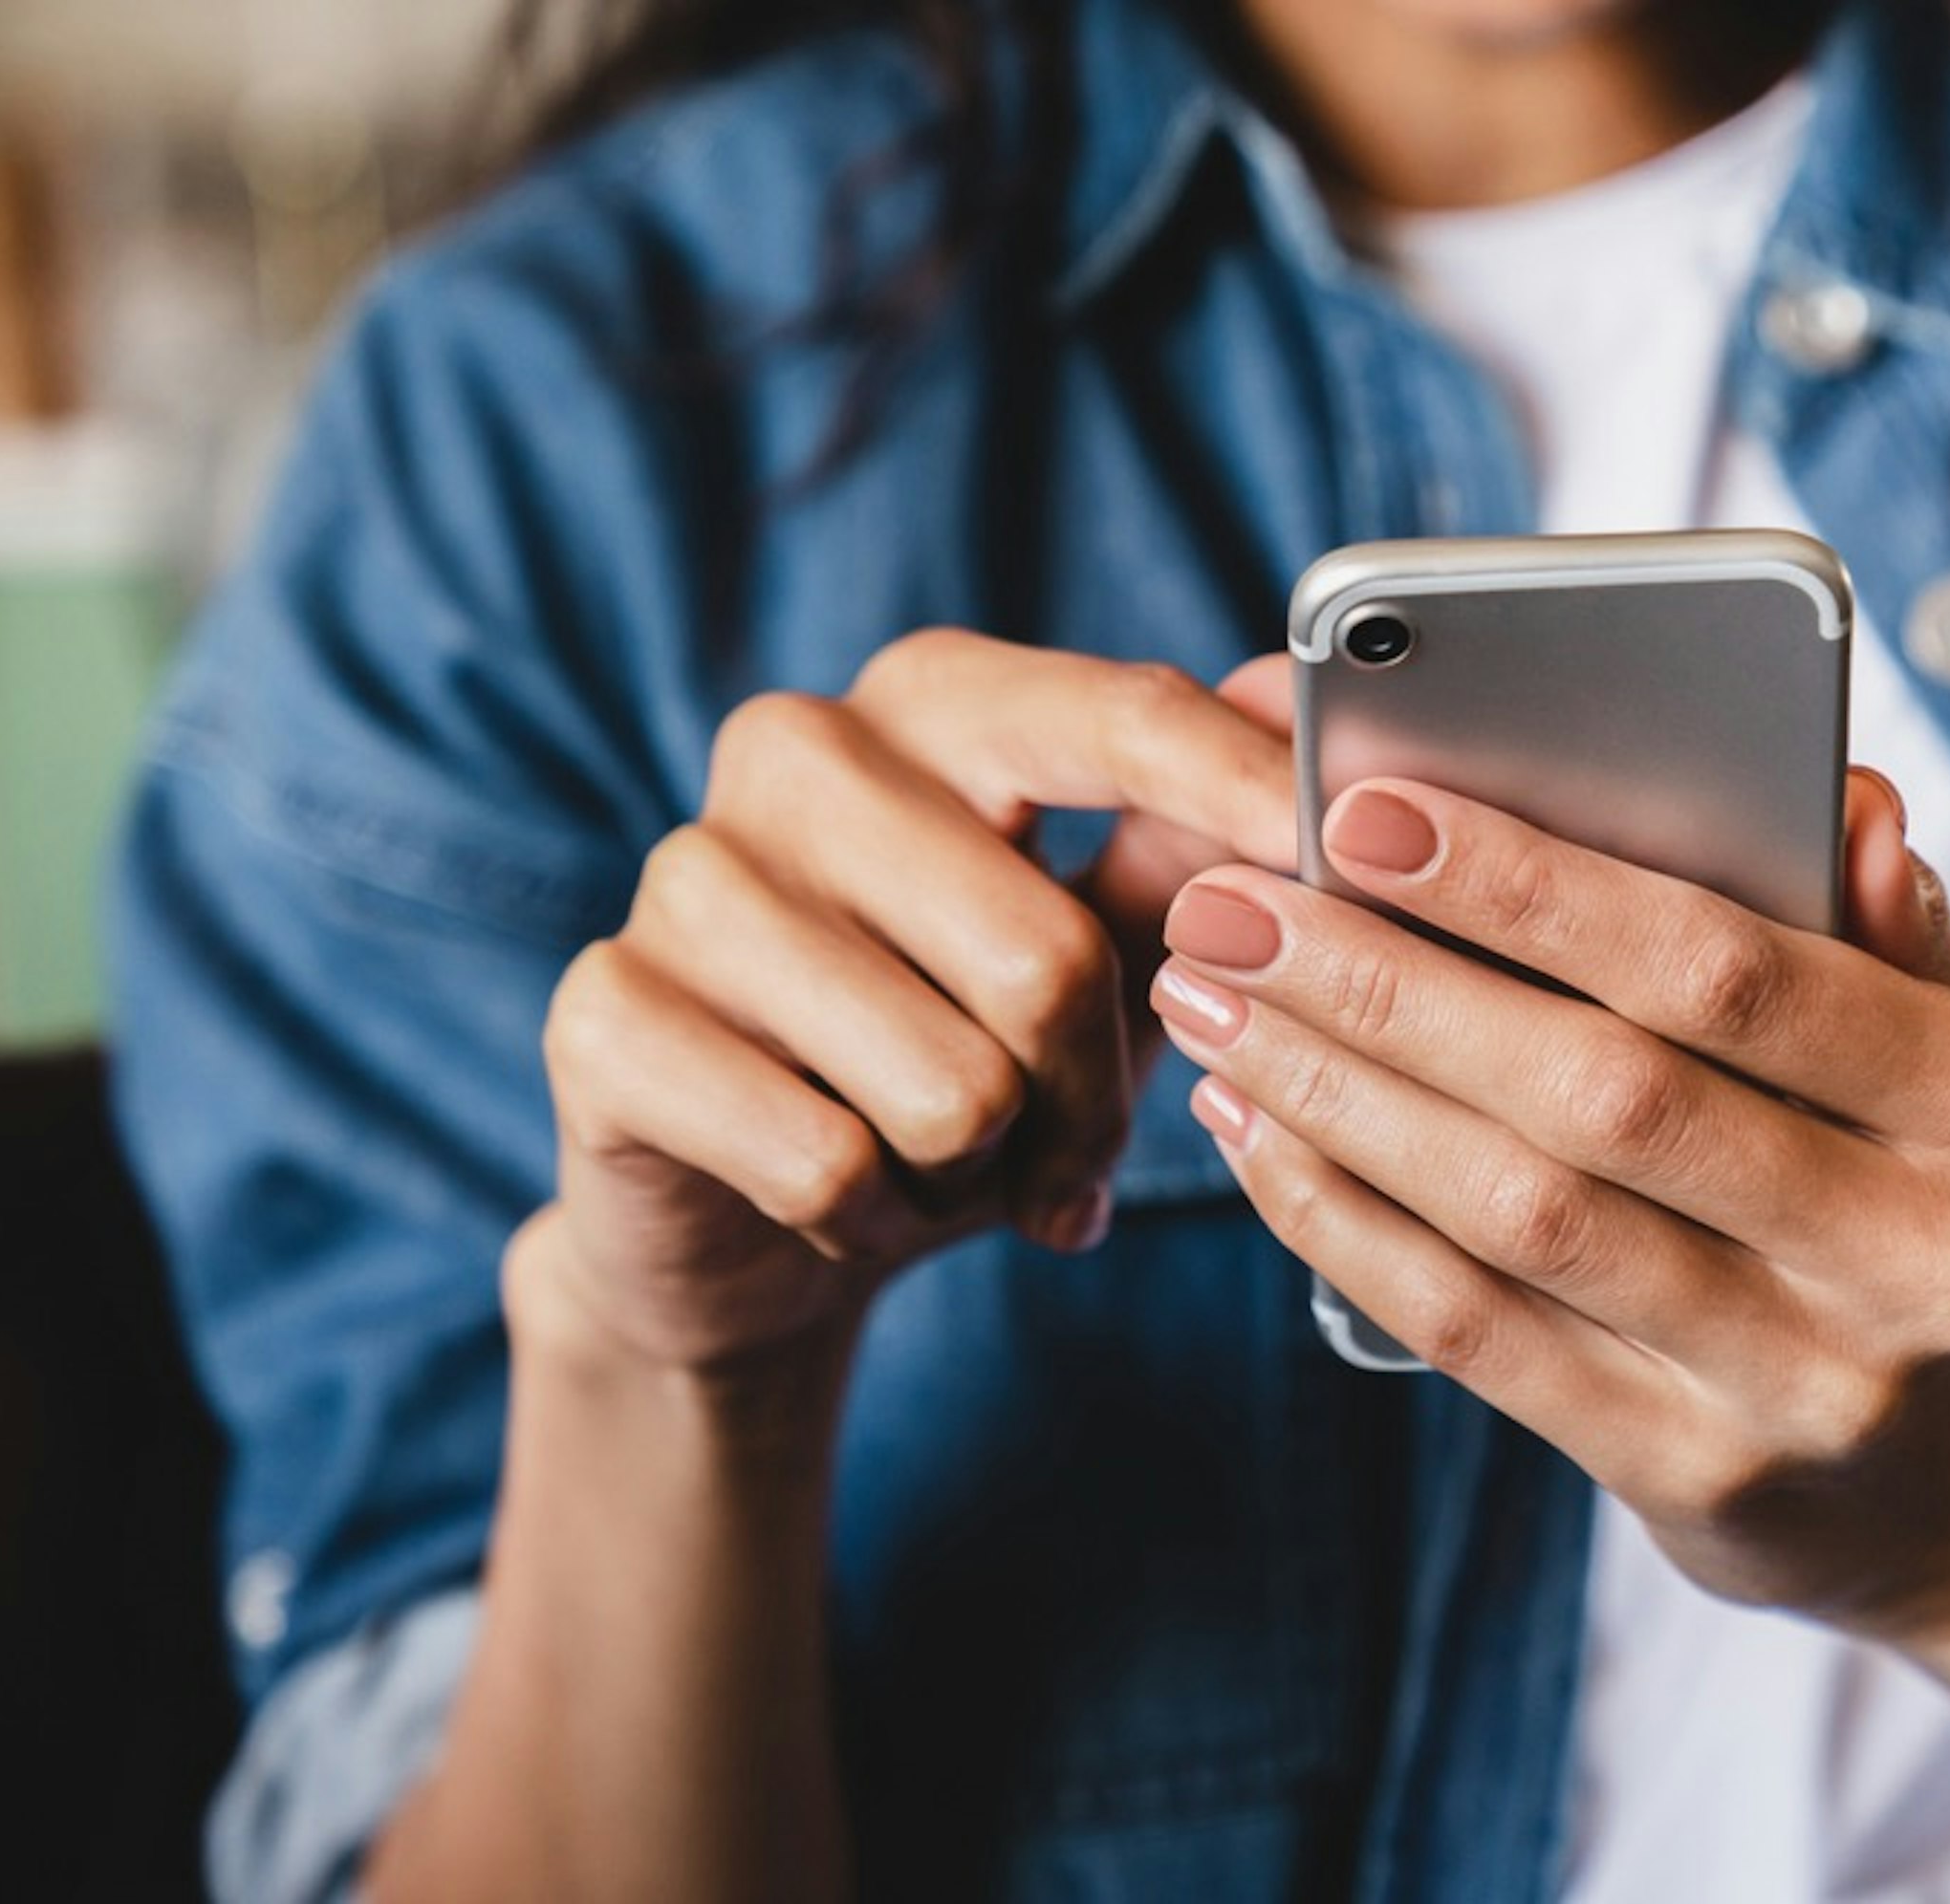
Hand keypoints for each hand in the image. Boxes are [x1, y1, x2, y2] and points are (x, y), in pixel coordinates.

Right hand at [525, 637, 1297, 1380]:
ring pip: (947, 1083)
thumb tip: (1290, 712)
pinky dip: (870, 1219)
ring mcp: (684, 876)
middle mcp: (796, 751)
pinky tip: (845, 1198)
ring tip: (942, 1162)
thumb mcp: (1095, 953)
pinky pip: (826, 1163)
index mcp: (932, 701)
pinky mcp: (604, 1016)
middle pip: (1049, 956)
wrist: (749, 1221)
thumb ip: (1186, 844)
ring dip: (979, 1171)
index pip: (1116, 718)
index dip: (1242, 793)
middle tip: (1067, 1151)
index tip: (1344, 852)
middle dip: (1089, 1099)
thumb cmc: (953, 1053)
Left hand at [1148, 770, 1949, 1631]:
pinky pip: (1482, 1334)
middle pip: (1605, 1094)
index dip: (1537, 889)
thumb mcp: (1935, 1051)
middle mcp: (1911, 1253)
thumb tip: (1843, 803)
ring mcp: (1803, 1385)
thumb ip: (1877, 921)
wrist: (1941, 1485)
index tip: (1366, 812)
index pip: (1733, 972)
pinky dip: (1347, 1224)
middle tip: (1231, 906)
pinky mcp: (1694, 1479)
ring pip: (1524, 1217)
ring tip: (1212, 1001)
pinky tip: (1257, 1134)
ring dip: (1339, 1095)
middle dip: (1391, 985)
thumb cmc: (1895, 1193)